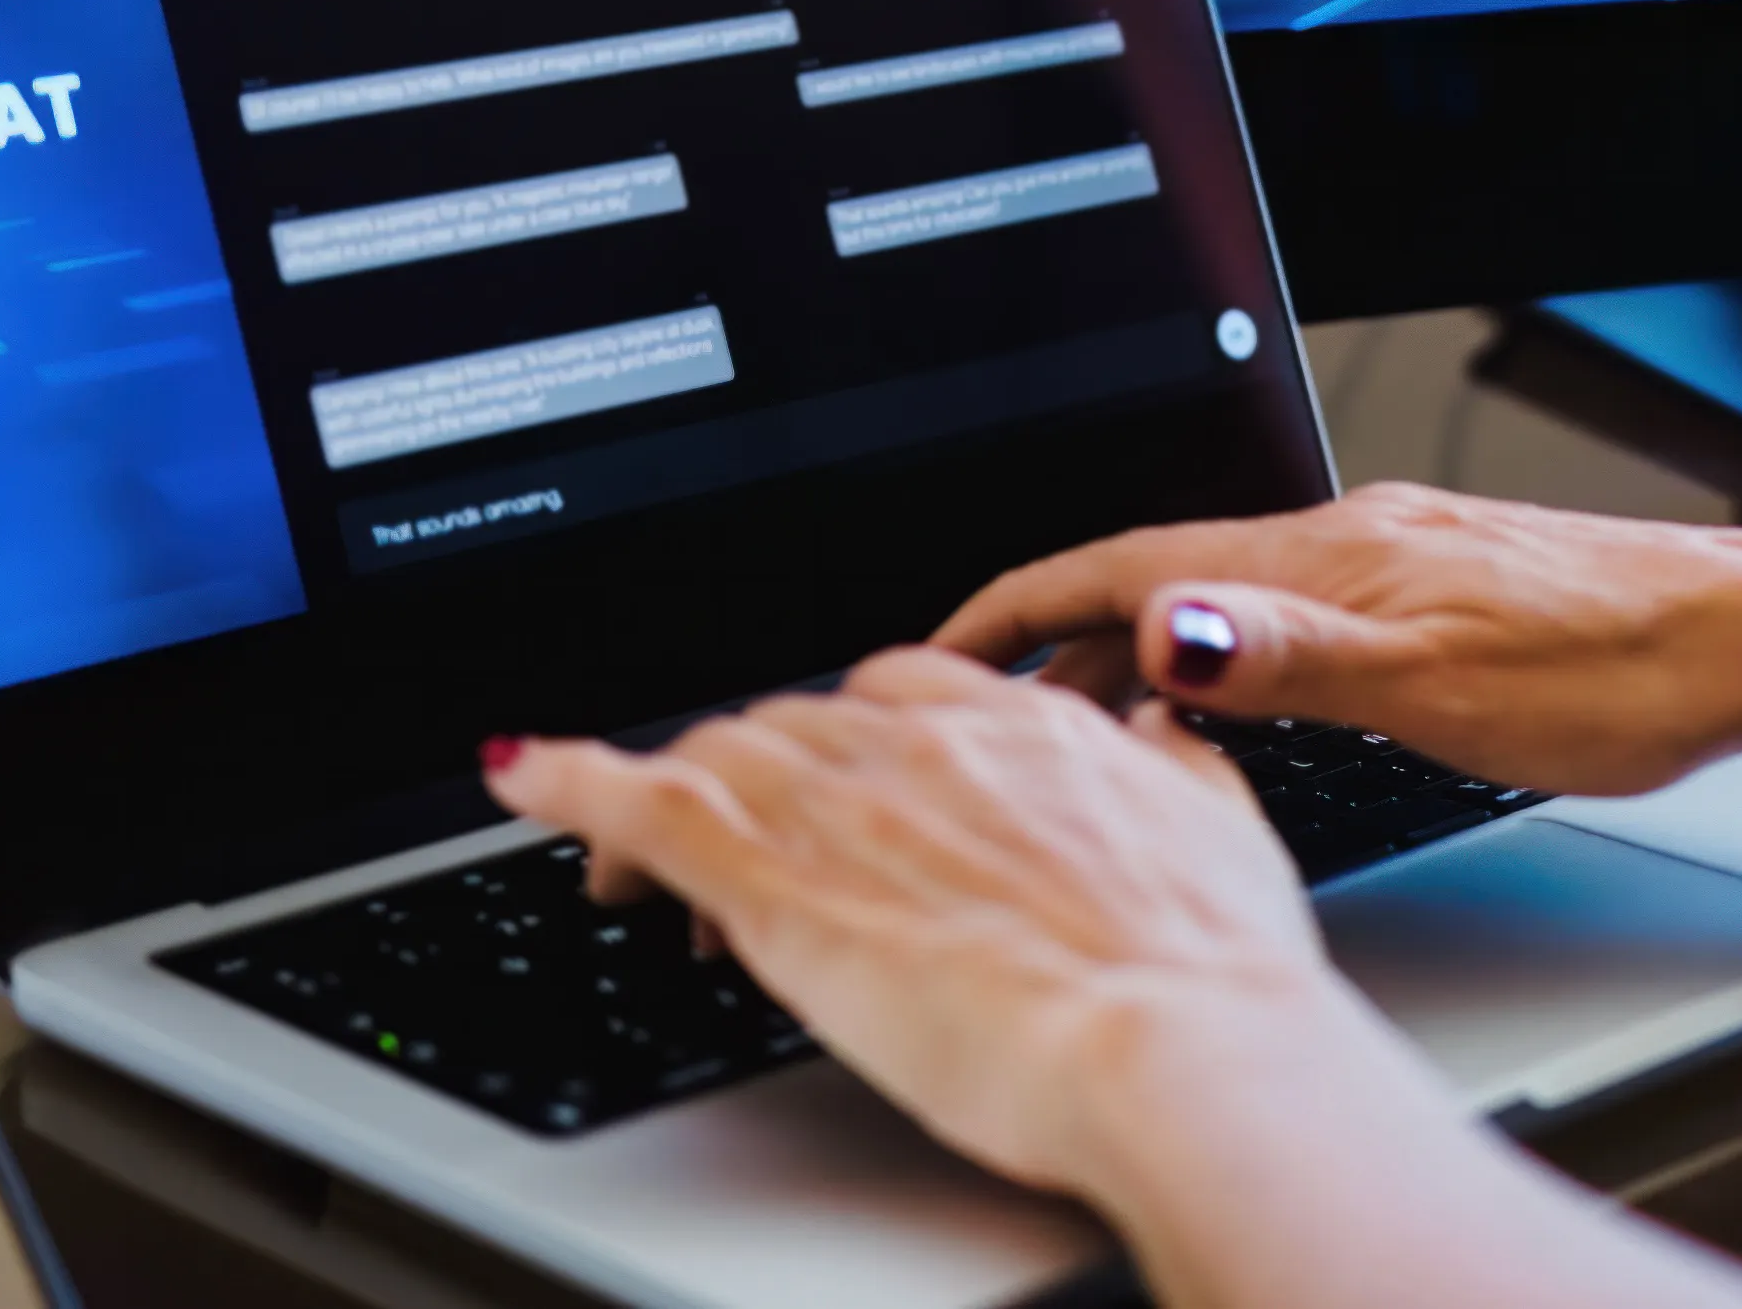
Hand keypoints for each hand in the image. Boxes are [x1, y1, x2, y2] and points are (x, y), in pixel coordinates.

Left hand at [482, 647, 1430, 1204]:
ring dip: (667, 797)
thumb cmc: (1209, 971)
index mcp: (1026, 730)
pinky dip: (570, 779)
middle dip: (758, 786)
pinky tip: (522, 773)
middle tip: (747, 873)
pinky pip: (644, 806)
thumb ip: (1173, 761)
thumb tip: (1160, 715)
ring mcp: (842, 808)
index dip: (850, 748)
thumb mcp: (1218, 826)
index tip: (837, 796)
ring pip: (717, 759)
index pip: (896, 695)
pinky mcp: (774, 889)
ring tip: (625, 868)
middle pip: (794, 725)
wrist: (1179, 1046)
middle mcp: (925, 745)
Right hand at [932, 481, 1741, 795]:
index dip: (1020, 605)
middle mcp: (1353, 541)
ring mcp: (1396, 564)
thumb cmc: (1626, 671)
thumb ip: (1292, 658)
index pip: (1127, 562)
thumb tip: (1163, 630)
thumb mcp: (1443, 685)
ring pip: (1225, 603)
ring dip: (1142, 661)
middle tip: (988, 716)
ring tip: (1088, 736)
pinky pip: (1288, 618)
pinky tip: (1239, 717)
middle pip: (1162, 581)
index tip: (942, 647)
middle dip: (1060, 642)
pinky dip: (1226, 666)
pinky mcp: (1439, 595)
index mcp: (1331, 556)